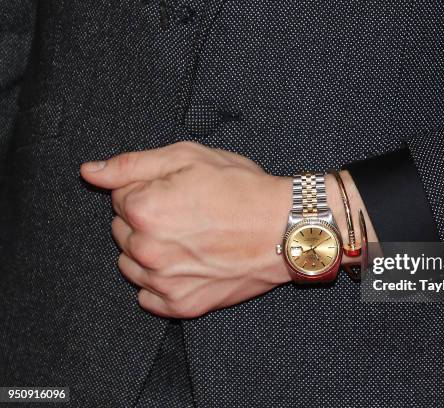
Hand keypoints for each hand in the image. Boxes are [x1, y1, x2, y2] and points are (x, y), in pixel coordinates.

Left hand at [81, 141, 292, 317]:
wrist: (285, 229)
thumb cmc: (242, 190)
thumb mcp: (189, 158)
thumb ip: (131, 164)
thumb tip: (89, 173)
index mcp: (143, 209)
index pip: (119, 197)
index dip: (148, 189)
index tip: (178, 191)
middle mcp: (147, 250)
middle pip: (122, 231)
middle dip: (145, 219)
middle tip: (187, 212)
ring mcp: (164, 282)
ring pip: (131, 263)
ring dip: (149, 251)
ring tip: (188, 239)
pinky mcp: (181, 305)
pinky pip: (148, 296)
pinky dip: (161, 282)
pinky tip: (187, 265)